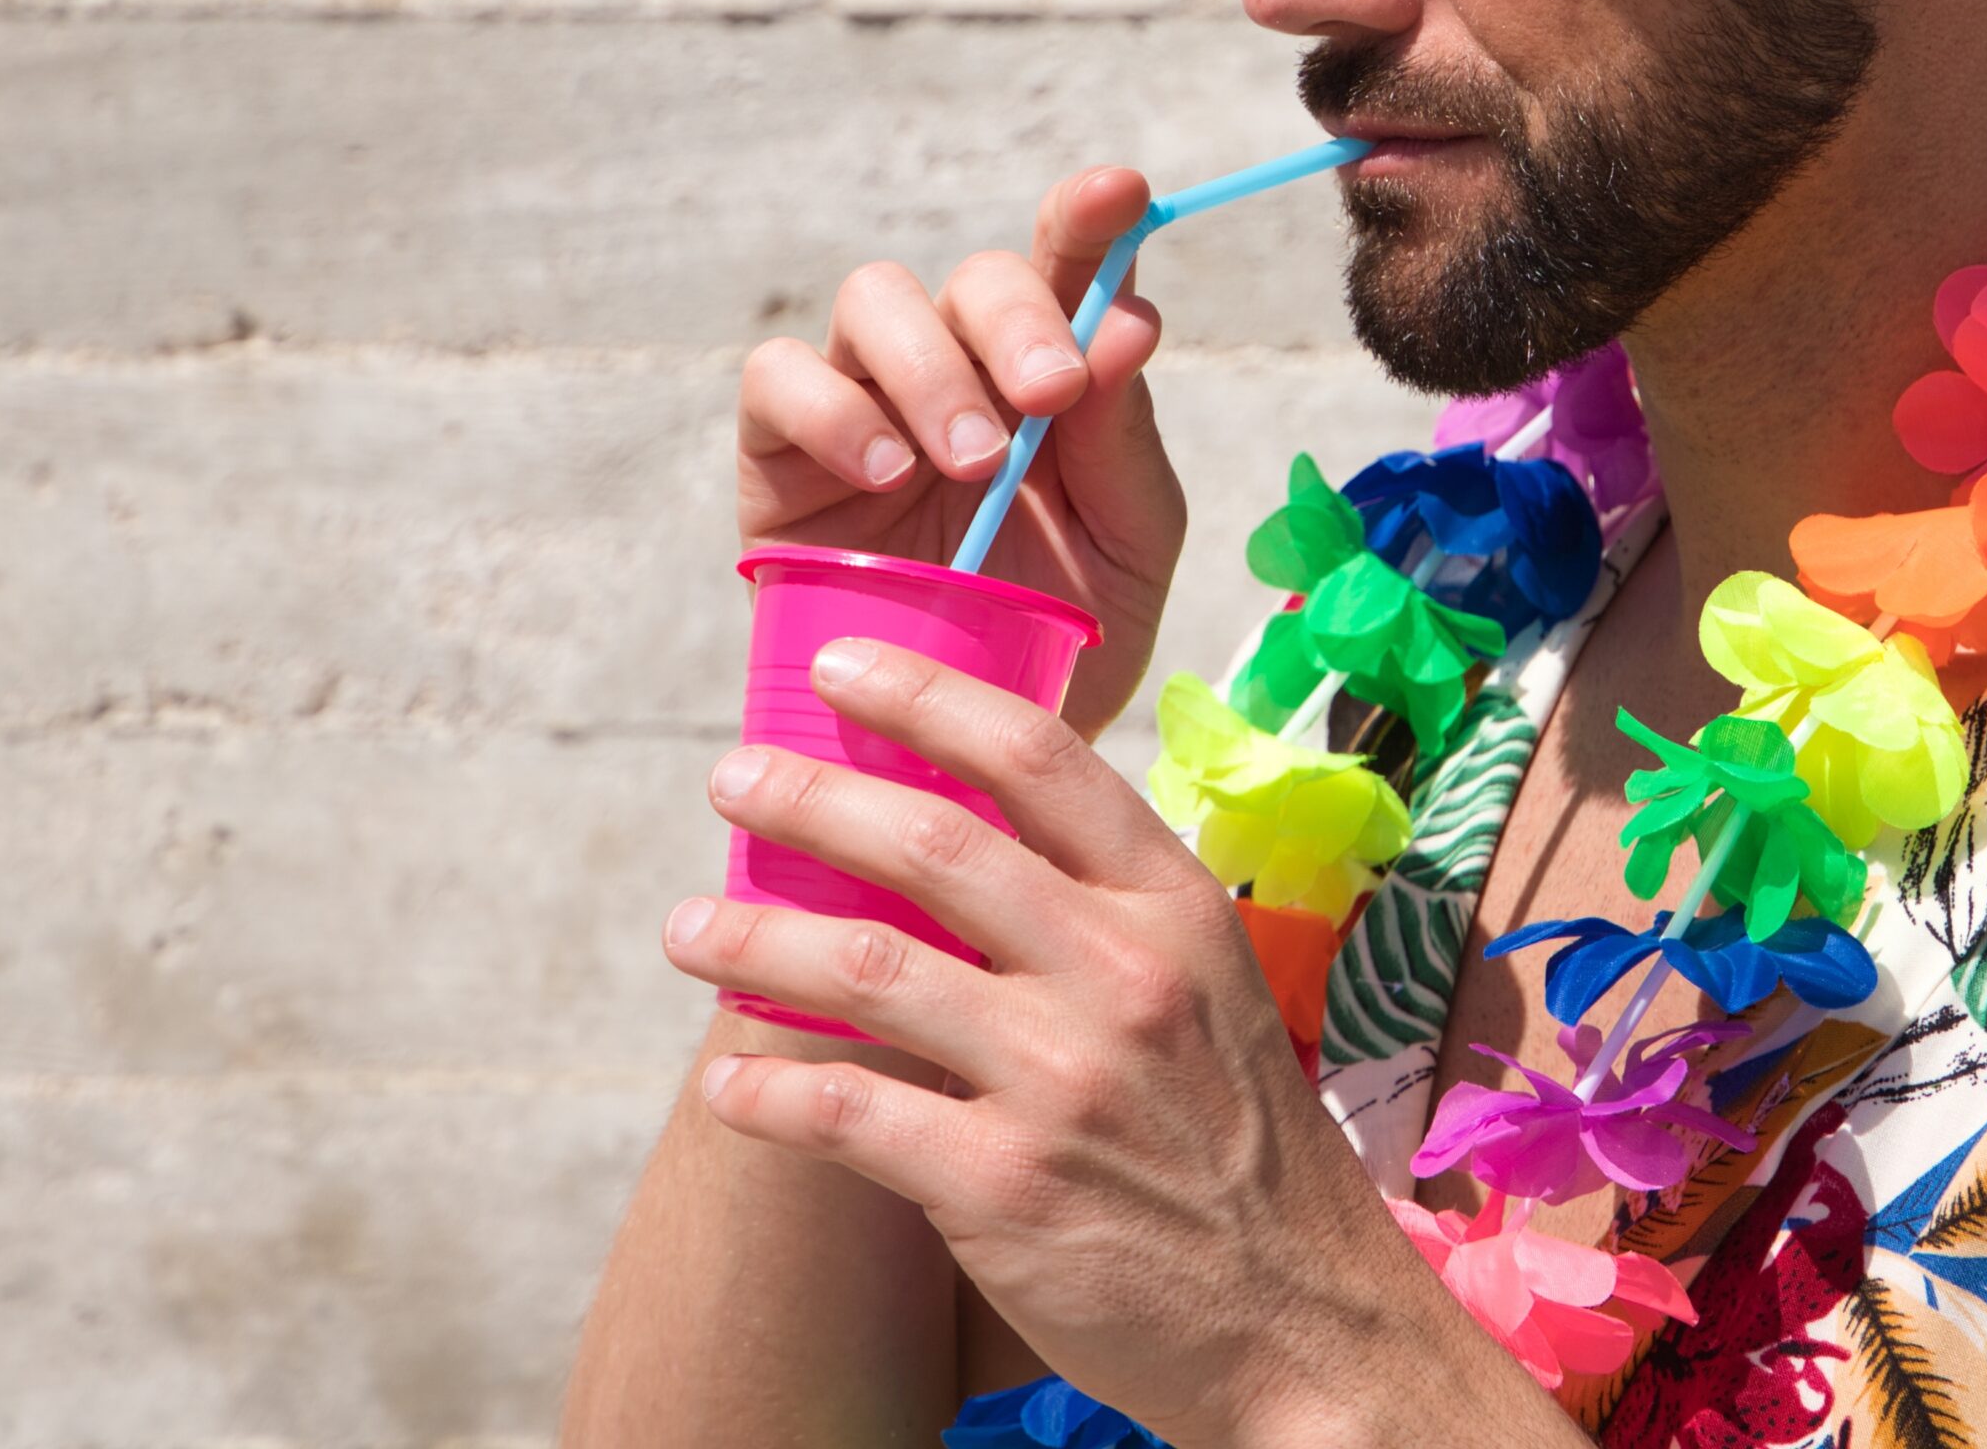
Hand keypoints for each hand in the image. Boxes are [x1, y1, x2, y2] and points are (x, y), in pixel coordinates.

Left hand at [662, 642, 1539, 1448]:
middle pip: (933, 846)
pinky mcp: (1002, 1185)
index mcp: (1173, 908)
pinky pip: (848, 1112)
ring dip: (753, 942)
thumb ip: (1104, 915)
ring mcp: (1060, 1081)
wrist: (1300, 1321)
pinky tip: (729, 1084)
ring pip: (867, 972)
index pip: (1039, 759)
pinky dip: (770, 1093)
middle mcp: (1120, 975)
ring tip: (686, 930)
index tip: (841, 666)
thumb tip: (965, 841)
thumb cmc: (1240, 1149)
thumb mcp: (1209, 991)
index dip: (928, 697)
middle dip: (808, 798)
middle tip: (732, 779)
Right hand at [738, 165, 1182, 735]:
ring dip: (933, 365)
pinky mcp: (780, 451)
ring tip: (975, 458)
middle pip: (976, 277)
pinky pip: (780, 378)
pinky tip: (887, 472)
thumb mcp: (1125, 553)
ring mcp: (864, 399)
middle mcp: (960, 367)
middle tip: (1050, 396)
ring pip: (874, 300)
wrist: (963, 762)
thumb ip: (1124, 443)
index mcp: (1053, 378)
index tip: (1119, 192)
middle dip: (1020, 317)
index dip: (1089, 217)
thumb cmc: (1055, 641)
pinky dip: (835, 410)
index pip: (1073, 268)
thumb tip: (1128, 323)